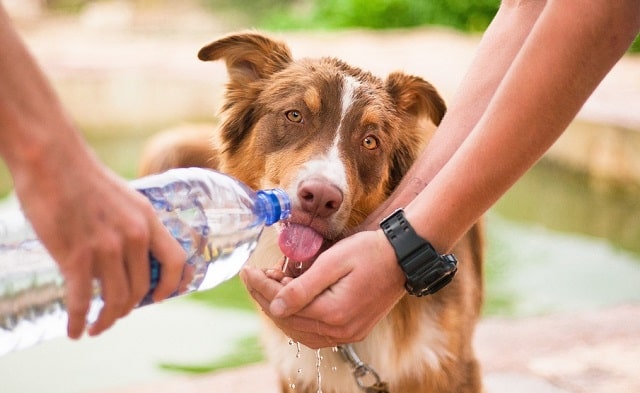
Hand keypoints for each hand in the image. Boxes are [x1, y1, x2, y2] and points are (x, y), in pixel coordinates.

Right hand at [13, 152, 185, 338]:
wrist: (52, 159)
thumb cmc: (84, 177)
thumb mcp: (124, 198)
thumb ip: (132, 225)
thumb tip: (129, 254)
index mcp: (148, 219)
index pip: (175, 261)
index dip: (172, 285)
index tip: (159, 298)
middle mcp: (133, 236)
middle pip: (141, 288)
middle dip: (128, 308)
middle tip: (115, 314)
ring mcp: (106, 247)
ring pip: (115, 299)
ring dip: (106, 320)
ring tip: (95, 327)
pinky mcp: (75, 256)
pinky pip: (82, 301)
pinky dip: (79, 321)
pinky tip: (74, 331)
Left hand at [241, 229, 405, 348]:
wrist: (403, 257)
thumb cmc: (369, 252)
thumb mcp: (333, 262)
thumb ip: (303, 287)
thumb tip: (274, 306)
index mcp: (334, 313)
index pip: (284, 306)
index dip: (261, 287)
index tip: (247, 271)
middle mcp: (340, 331)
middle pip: (289, 321)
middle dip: (266, 297)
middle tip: (255, 275)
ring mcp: (348, 334)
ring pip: (300, 331)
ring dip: (280, 309)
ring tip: (271, 284)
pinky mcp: (352, 330)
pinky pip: (315, 332)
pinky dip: (298, 318)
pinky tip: (290, 301)